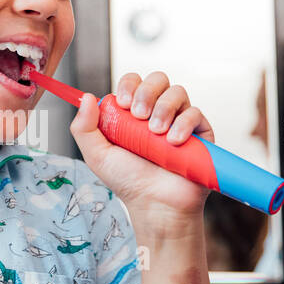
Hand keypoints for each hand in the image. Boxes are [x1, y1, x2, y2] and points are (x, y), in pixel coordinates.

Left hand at [69, 70, 214, 225]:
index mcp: (133, 113)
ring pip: (177, 91)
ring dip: (164, 108)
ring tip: (155, 133)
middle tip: (138, 115)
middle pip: (158, 79)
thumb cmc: (128, 182)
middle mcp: (157, 112)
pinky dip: (183, 124)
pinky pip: (195, 112)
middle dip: (146, 92)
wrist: (156, 205)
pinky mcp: (200, 132)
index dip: (129, 85)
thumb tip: (86, 96)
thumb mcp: (97, 155)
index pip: (134, 81)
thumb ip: (84, 127)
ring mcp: (179, 120)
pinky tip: (172, 142)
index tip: (123, 104)